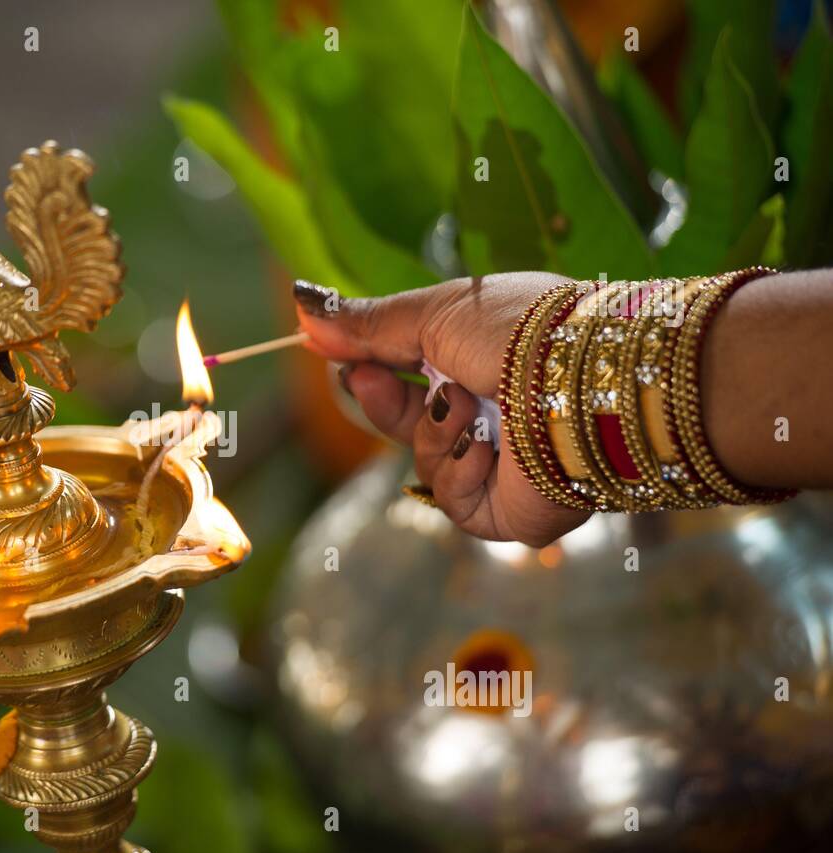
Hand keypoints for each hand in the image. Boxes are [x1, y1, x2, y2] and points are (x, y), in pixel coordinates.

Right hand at [295, 272, 588, 546]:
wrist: (580, 381)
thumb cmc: (519, 332)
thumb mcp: (434, 313)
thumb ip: (368, 324)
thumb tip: (304, 309)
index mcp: (482, 362)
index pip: (409, 376)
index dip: (371, 372)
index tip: (338, 359)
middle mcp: (494, 412)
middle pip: (409, 423)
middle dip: (387, 403)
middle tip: (370, 381)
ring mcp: (502, 462)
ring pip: (425, 462)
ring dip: (435, 432)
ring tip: (467, 407)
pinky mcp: (508, 509)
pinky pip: (452, 499)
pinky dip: (461, 471)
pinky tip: (488, 449)